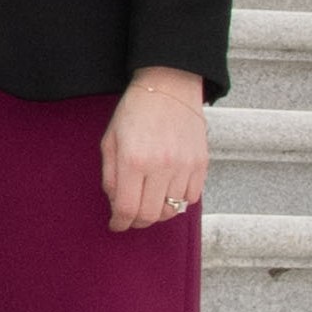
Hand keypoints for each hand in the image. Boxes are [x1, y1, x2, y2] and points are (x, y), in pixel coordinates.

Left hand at [104, 63, 209, 233]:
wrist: (169, 86)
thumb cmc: (134, 112)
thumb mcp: (110, 140)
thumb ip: (110, 176)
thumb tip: (116, 205)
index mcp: (133, 160)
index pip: (127, 208)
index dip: (120, 223)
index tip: (116, 225)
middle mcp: (161, 167)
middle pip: (151, 215)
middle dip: (137, 222)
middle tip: (131, 218)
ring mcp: (184, 167)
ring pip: (172, 210)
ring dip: (158, 212)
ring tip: (149, 202)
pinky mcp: (201, 164)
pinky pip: (191, 198)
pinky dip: (178, 202)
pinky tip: (168, 191)